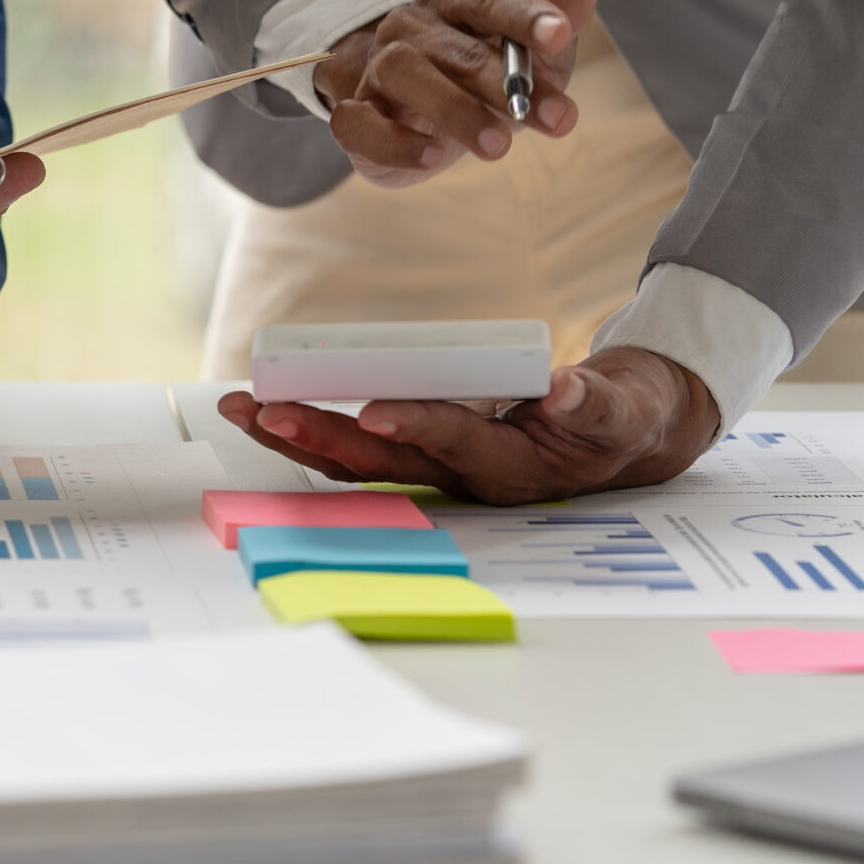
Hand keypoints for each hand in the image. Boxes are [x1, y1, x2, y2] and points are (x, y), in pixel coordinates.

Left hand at [219, 346, 719, 503]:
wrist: (615, 433)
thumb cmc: (617, 422)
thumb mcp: (623, 412)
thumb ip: (598, 404)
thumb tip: (563, 390)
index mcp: (509, 465)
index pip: (453, 445)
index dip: (416, 427)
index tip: (373, 412)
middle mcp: (459, 473)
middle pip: (378, 461)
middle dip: (317, 436)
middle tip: (262, 410)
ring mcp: (434, 462)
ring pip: (355, 457)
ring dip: (297, 434)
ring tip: (240, 407)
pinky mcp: (422, 445)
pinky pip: (356, 441)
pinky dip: (312, 424)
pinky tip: (264, 408)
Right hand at [313, 0, 598, 187]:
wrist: (408, 109)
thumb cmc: (480, 74)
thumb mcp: (529, 49)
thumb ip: (557, 18)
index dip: (524, 15)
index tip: (560, 36)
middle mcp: (409, 26)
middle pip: (454, 47)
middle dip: (507, 84)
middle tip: (557, 119)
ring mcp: (375, 69)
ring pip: (403, 73)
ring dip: (455, 110)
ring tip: (498, 147)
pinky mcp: (355, 115)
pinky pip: (359, 123)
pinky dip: (396, 142)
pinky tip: (433, 159)